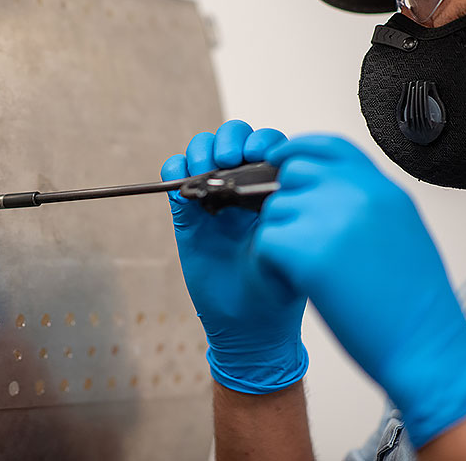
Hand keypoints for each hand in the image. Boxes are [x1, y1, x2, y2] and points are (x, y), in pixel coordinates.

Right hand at [162, 120, 307, 393]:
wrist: (247, 325)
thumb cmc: (276, 290)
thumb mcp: (291, 248)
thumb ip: (284, 216)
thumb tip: (277, 186)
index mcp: (275, 191)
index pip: (271, 146)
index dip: (263, 143)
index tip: (260, 157)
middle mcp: (244, 189)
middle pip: (235, 139)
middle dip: (230, 140)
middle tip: (229, 160)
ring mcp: (214, 199)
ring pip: (204, 151)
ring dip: (202, 150)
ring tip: (205, 170)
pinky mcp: (187, 214)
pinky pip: (175, 178)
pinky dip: (175, 169)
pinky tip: (182, 182)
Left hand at [254, 135, 465, 446]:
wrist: (425, 346)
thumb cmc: (413, 302)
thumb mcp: (400, 231)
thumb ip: (364, 202)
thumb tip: (325, 189)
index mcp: (382, 188)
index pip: (329, 146)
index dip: (298, 149)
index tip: (279, 157)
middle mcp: (358, 194)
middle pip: (293, 174)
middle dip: (287, 203)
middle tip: (296, 237)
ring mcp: (332, 219)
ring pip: (274, 210)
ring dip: (278, 238)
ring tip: (303, 270)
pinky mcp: (307, 252)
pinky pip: (265, 242)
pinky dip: (270, 265)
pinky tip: (292, 283)